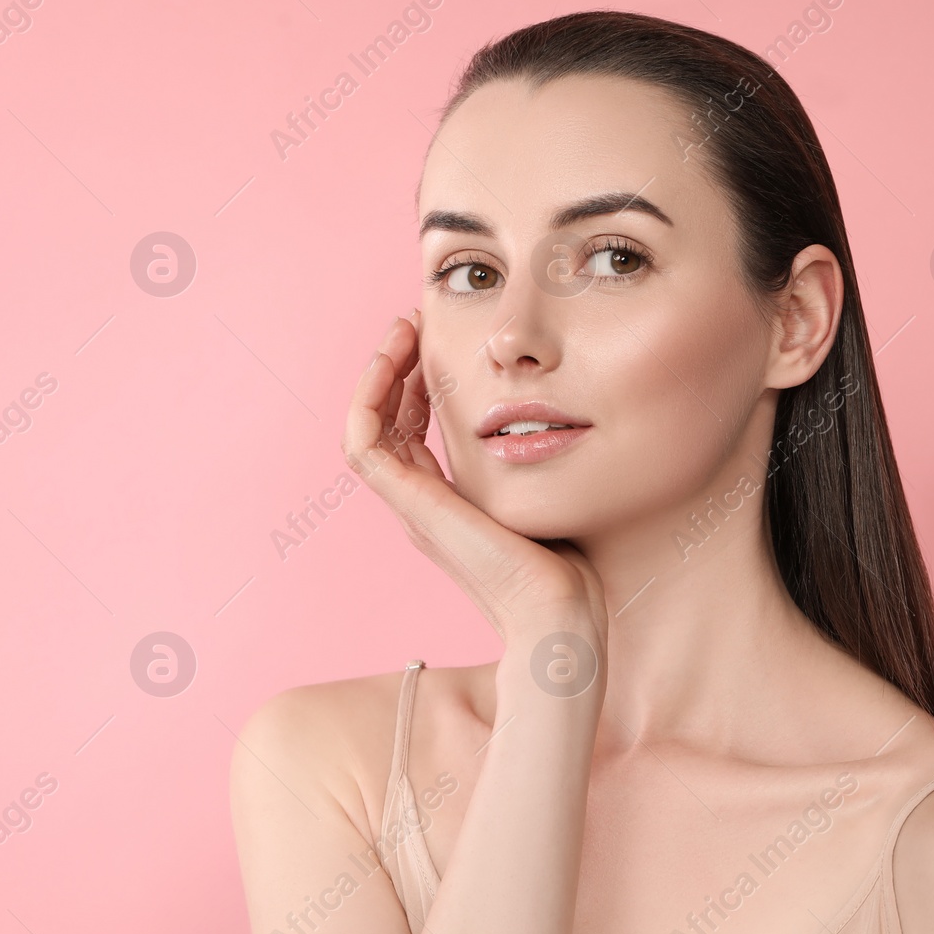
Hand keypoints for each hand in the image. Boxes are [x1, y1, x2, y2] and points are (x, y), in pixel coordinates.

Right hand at [341, 312, 608, 672]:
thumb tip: (559, 418)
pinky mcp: (413, 507)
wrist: (560, 613)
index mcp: (448, 504)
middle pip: (384, 422)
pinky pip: (363, 442)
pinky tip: (394, 360)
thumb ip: (538, 462)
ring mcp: (413, 507)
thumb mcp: (549, 495)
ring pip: (366, 425)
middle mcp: (422, 505)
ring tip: (403, 329)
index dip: (417, 381)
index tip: (438, 337)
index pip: (411, 430)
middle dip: (395, 367)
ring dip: (378, 372)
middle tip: (413, 320)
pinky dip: (368, 397)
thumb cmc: (570, 567)